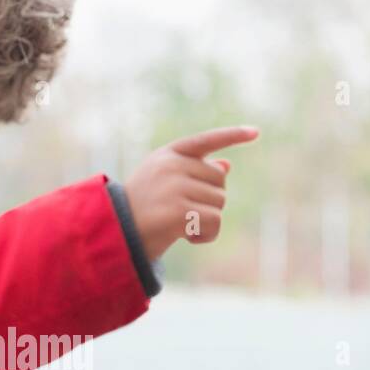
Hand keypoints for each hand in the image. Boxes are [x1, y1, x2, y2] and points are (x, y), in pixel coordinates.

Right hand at [123, 126, 259, 260]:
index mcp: (167, 155)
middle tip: (181, 210)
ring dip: (205, 219)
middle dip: (209, 199)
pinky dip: (206, 235)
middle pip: (220, 180)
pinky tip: (185, 237)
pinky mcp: (180, 211)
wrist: (114, 232)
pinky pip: (215, 222)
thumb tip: (226, 165)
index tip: (256, 132)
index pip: (205, 140)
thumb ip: (193, 172)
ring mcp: (175, 187)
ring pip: (220, 202)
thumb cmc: (141, 208)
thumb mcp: (164, 183)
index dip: (232, 136)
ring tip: (178, 224)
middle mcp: (171, 165)